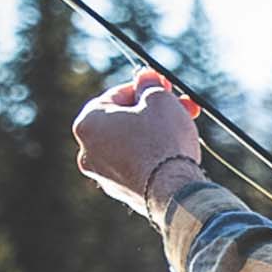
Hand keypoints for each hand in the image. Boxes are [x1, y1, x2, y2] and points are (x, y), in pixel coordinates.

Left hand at [73, 69, 201, 213]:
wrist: (174, 193)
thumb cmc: (163, 142)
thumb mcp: (159, 100)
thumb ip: (150, 84)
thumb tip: (147, 76)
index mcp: (88, 123)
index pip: (116, 96)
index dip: (144, 88)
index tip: (164, 85)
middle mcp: (88, 152)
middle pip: (124, 122)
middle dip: (154, 113)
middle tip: (180, 106)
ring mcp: (105, 177)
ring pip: (132, 146)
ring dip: (156, 135)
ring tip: (183, 131)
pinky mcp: (124, 195)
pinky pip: (139, 168)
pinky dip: (154, 159)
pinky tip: (175, 156)